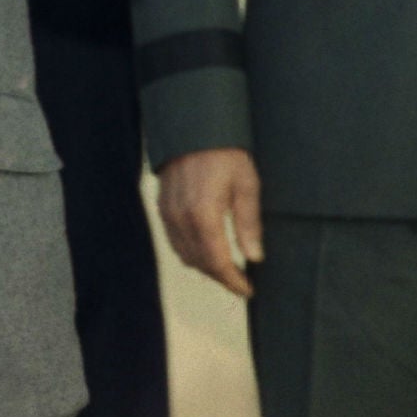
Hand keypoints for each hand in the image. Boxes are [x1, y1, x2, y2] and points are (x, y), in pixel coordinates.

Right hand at [157, 147, 262, 297]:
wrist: (192, 126)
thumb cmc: (224, 153)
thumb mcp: (246, 184)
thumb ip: (249, 223)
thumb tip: (254, 257)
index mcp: (203, 215)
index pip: (218, 262)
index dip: (233, 281)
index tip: (248, 290)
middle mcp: (181, 218)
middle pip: (200, 263)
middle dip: (221, 277)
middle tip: (241, 281)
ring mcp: (167, 213)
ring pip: (184, 255)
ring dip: (205, 266)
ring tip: (227, 267)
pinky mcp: (162, 207)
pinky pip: (174, 241)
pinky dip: (191, 252)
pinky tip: (207, 248)